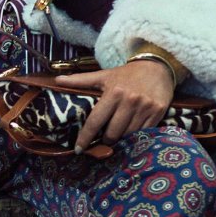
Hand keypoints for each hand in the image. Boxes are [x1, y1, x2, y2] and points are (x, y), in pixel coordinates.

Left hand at [55, 59, 175, 151]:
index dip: (85, 137)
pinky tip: (132, 136)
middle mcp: (130, 101)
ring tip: (116, 138)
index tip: (78, 149)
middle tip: (102, 141)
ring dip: (121, 140)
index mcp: (114, 93)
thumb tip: (57, 80)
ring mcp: (145, 107)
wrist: (156, 67)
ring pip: (129, 135)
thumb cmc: (126, 74)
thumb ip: (80, 80)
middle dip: (105, 141)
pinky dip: (136, 137)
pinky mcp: (158, 112)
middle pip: (113, 133)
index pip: (95, 121)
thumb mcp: (103, 75)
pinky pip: (145, 132)